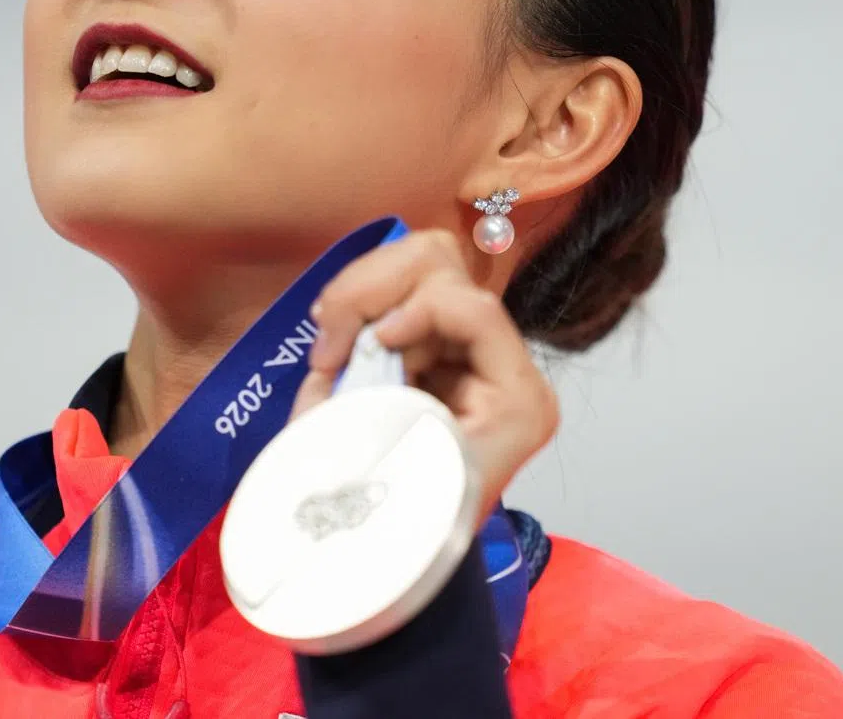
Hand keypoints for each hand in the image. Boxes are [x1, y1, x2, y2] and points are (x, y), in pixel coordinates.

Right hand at [291, 228, 559, 524]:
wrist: (388, 573)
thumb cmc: (396, 533)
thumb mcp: (389, 467)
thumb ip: (368, 403)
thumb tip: (334, 359)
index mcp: (515, 398)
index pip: (474, 310)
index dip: (416, 310)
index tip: (369, 343)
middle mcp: (500, 364)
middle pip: (441, 269)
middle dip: (373, 293)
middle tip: (329, 345)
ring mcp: (463, 350)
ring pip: (412, 268)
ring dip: (357, 300)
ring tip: (326, 350)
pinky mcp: (429, 347)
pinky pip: (389, 296)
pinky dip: (352, 313)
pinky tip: (332, 349)